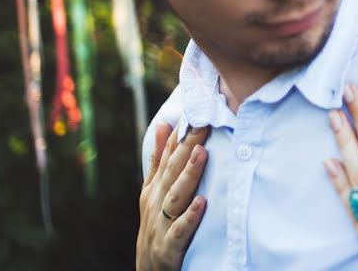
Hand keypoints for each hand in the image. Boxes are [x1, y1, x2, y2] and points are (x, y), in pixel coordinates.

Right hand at [136, 122, 209, 270]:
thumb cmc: (157, 226)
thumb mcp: (153, 191)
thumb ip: (158, 159)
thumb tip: (162, 124)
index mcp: (155, 188)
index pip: (167, 155)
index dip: (179, 133)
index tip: (194, 109)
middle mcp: (156, 202)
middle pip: (172, 170)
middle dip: (187, 145)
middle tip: (204, 121)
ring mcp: (161, 224)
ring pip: (175, 196)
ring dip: (189, 174)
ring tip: (203, 153)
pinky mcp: (169, 248)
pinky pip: (180, 231)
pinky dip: (190, 217)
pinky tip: (202, 203)